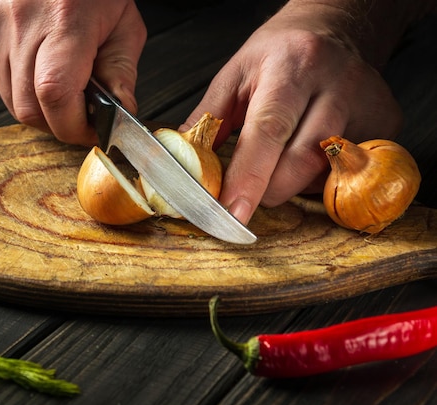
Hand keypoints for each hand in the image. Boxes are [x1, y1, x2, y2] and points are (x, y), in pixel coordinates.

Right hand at [0, 0, 146, 144]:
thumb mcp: (123, 23)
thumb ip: (122, 74)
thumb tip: (118, 117)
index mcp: (63, 19)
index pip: (55, 95)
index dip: (74, 126)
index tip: (92, 130)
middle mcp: (19, 24)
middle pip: (30, 110)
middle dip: (60, 123)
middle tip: (82, 114)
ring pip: (13, 105)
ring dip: (42, 110)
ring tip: (63, 85)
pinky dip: (22, 93)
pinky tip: (38, 72)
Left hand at [183, 3, 402, 224]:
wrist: (335, 28)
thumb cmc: (279, 53)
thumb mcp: (235, 74)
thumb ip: (208, 118)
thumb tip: (183, 162)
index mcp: (291, 66)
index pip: (269, 129)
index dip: (249, 176)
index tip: (232, 210)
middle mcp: (335, 83)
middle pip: (302, 159)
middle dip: (269, 190)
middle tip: (248, 194)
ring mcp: (367, 103)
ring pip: (327, 171)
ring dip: (293, 184)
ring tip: (278, 163)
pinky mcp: (386, 123)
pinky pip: (348, 172)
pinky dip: (319, 178)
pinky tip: (307, 158)